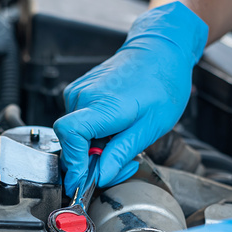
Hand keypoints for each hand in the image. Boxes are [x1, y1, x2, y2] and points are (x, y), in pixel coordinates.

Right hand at [53, 2, 207, 196]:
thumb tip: (100, 177)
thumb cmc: (162, 84)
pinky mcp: (78, 92)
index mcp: (103, 104)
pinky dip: (94, 135)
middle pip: (72, 142)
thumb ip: (121, 153)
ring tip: (122, 144)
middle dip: (91, 163)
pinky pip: (78, 123)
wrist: (159, 50)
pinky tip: (114, 131)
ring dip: (95, 149)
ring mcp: (78, 92)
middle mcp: (83, 96)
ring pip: (75, 135)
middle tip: (121, 166)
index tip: (81, 180)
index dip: (73, 162)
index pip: (70, 134)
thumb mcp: (150, 127)